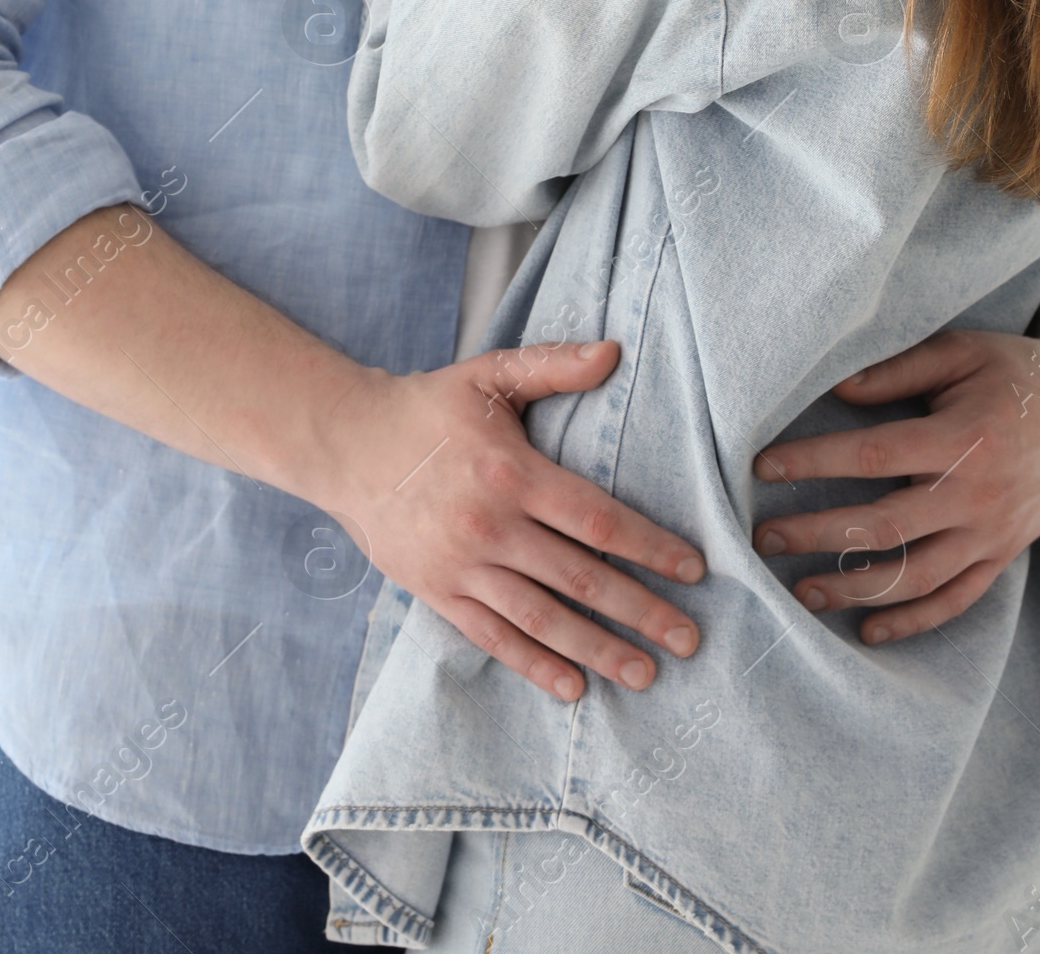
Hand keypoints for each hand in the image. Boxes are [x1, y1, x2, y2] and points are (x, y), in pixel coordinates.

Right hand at [330, 338, 703, 702]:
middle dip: (641, 610)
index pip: (596, 520)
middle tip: (689, 638)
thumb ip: (553, 364)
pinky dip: (534, 664)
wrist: (345, 444)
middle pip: (580, 578)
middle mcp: (490, 525)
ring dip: (597, 649)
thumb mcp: (489, 375)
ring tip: (646, 673)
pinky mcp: (437, 592)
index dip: (649, 546)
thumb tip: (614, 352)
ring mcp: (461, 565)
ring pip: (542, 618)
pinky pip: (493, 637)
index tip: (694, 568)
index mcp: (512, 473)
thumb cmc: (428, 406)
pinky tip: (572, 687)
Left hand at [752, 275, 1039, 642]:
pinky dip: (911, 622)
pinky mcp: (1003, 554)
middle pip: (884, 526)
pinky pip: (955, 600)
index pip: (872, 455)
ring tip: (800, 591)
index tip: (763, 466)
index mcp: (963, 438)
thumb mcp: (958, 351)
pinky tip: (867, 630)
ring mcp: (993, 533)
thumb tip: (831, 387)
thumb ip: (895, 372)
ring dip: (853, 589)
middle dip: (816, 534)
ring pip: (915, 577)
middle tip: (761, 537)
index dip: (813, 461)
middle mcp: (978, 494)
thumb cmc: (1014, 369)